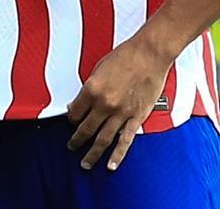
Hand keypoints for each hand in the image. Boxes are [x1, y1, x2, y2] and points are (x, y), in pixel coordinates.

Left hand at [65, 37, 172, 170]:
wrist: (149, 53)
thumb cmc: (124, 56)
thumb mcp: (97, 68)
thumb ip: (88, 88)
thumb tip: (78, 103)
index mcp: (92, 89)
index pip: (74, 113)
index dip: (70, 119)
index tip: (71, 122)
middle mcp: (105, 104)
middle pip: (85, 129)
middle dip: (76, 140)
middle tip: (72, 146)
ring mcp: (121, 113)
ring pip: (102, 140)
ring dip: (92, 153)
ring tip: (85, 163)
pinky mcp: (137, 117)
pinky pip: (125, 141)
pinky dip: (117, 155)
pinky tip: (111, 166)